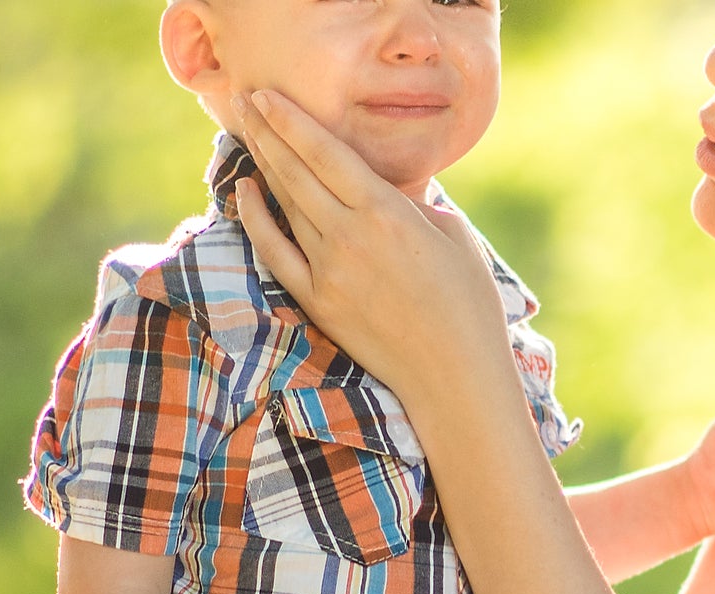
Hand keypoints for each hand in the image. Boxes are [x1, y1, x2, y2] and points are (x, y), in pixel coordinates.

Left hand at [228, 90, 516, 413]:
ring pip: (285, 205)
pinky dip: (257, 219)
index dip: (292, 120)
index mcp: (388, 213)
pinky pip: (275, 252)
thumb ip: (412, 203)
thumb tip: (383, 186)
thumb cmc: (469, 303)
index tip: (268, 94)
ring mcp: (329, 271)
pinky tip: (245, 192)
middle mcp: (350, 236)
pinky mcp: (318, 302)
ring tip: (247, 132)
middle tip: (245, 98)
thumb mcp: (454, 235)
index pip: (326, 153)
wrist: (455, 377)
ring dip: (263, 165)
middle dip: (267, 131)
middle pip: (296, 172)